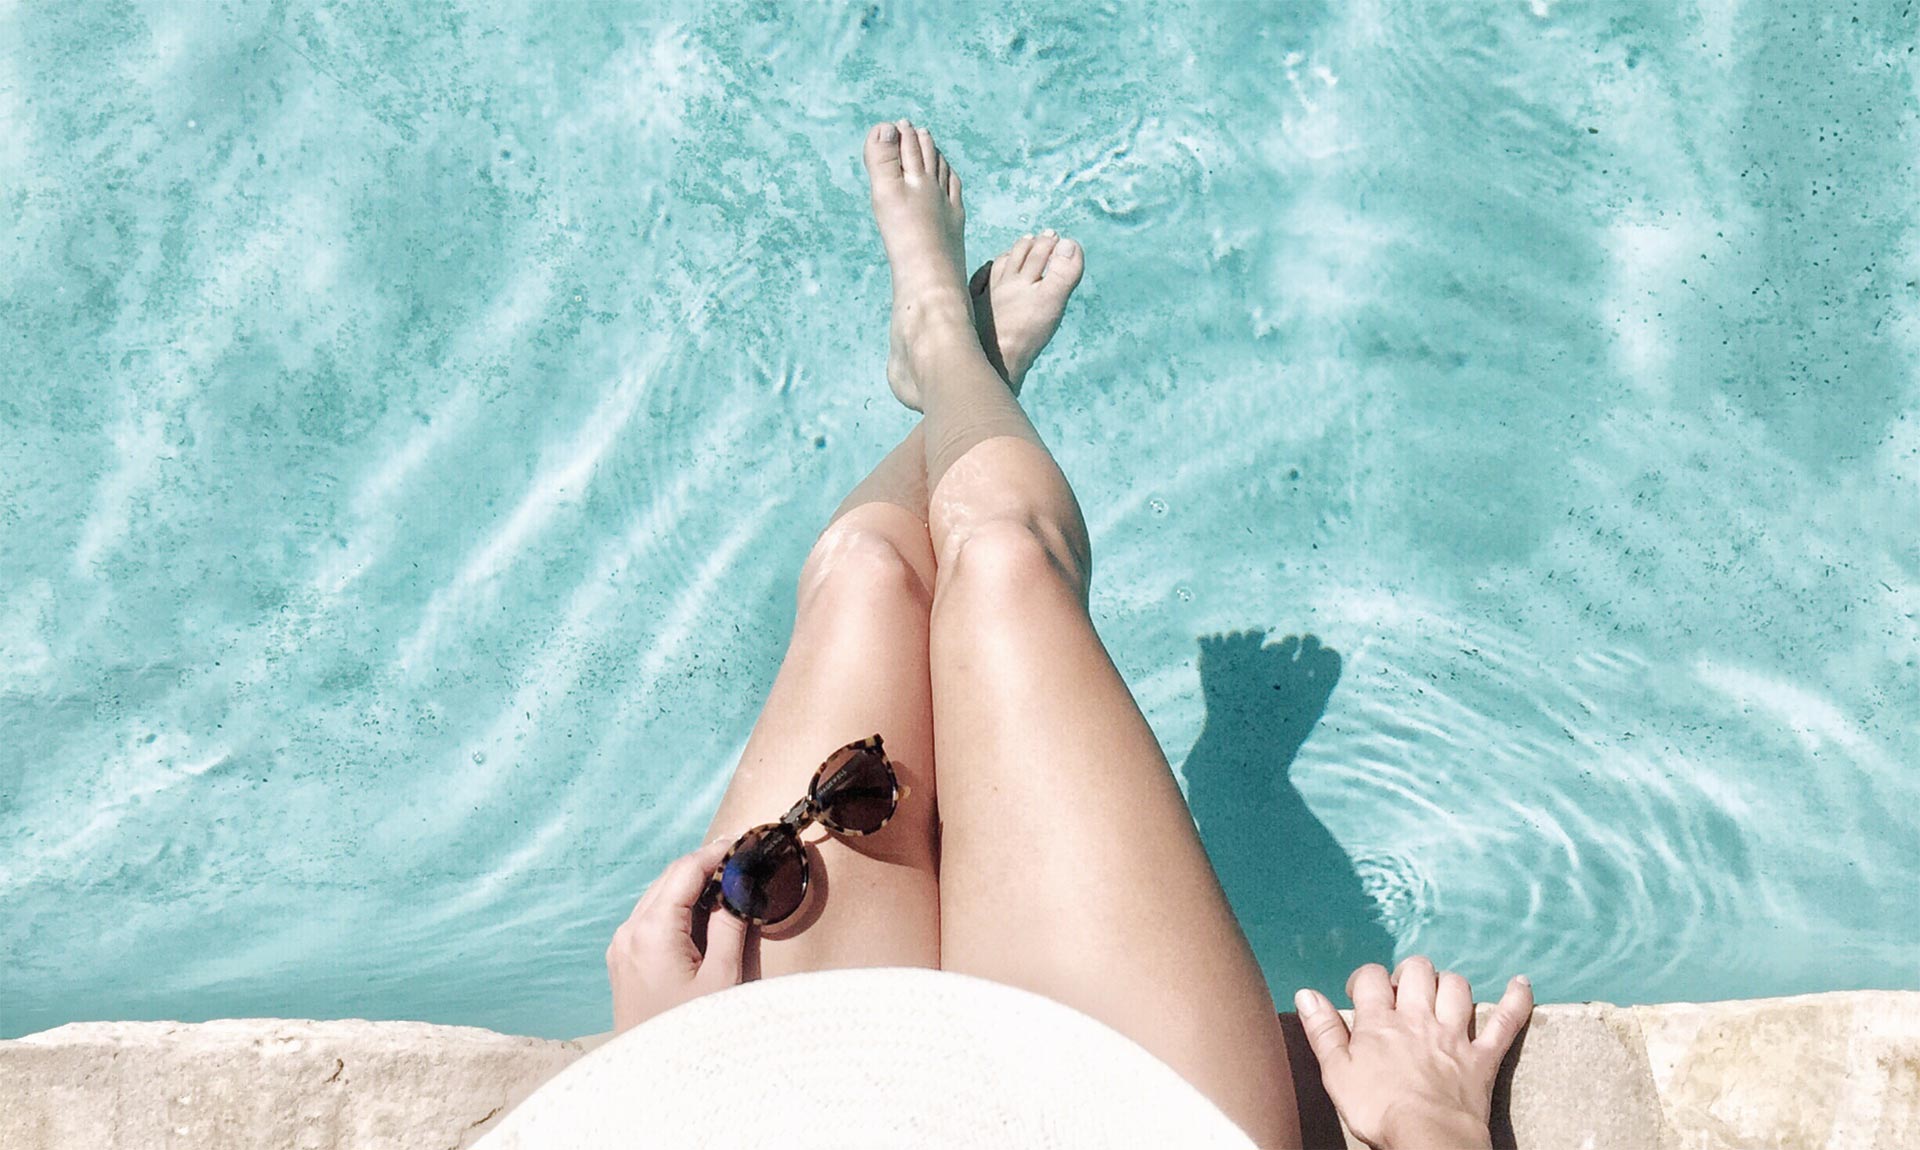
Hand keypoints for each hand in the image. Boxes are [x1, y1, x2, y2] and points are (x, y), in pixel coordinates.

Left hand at [607, 838, 749, 1032]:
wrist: (651, 1076)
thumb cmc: (689, 1031)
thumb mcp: (720, 976)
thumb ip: (727, 926)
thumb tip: (734, 891)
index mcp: (651, 931)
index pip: (684, 872)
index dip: (713, 852)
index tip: (739, 841)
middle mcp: (629, 932)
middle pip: (668, 879)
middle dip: (702, 866)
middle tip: (737, 859)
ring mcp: (621, 946)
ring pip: (657, 896)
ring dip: (689, 886)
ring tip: (725, 885)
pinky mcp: (622, 960)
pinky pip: (649, 918)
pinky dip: (675, 907)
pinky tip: (700, 914)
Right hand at [1294, 956, 1532, 1149]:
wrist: (1428, 1139)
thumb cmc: (1376, 1110)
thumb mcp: (1336, 1073)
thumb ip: (1322, 1031)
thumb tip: (1306, 994)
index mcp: (1380, 1022)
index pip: (1370, 978)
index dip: (1364, 979)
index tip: (1361, 994)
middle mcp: (1418, 1018)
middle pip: (1417, 971)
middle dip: (1409, 973)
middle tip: (1402, 992)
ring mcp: (1454, 1035)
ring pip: (1456, 988)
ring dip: (1448, 984)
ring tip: (1440, 993)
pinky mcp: (1483, 1057)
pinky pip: (1506, 1021)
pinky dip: (1516, 1000)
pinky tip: (1521, 984)